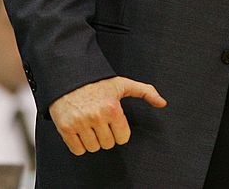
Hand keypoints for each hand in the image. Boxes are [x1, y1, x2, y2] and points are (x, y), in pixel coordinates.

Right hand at [49, 76, 166, 155]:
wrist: (70, 77)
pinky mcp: (65, 129)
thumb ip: (146, 92)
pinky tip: (81, 132)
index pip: (122, 138)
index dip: (119, 132)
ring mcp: (80, 123)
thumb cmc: (98, 82)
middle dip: (106, 136)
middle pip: (108, 144)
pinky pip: (77, 150)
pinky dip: (79, 145)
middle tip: (101, 124)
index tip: (114, 124)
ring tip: (91, 126)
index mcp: (113, 108)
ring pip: (93, 148)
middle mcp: (97, 117)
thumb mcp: (123, 84)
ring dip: (93, 141)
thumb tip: (163, 103)